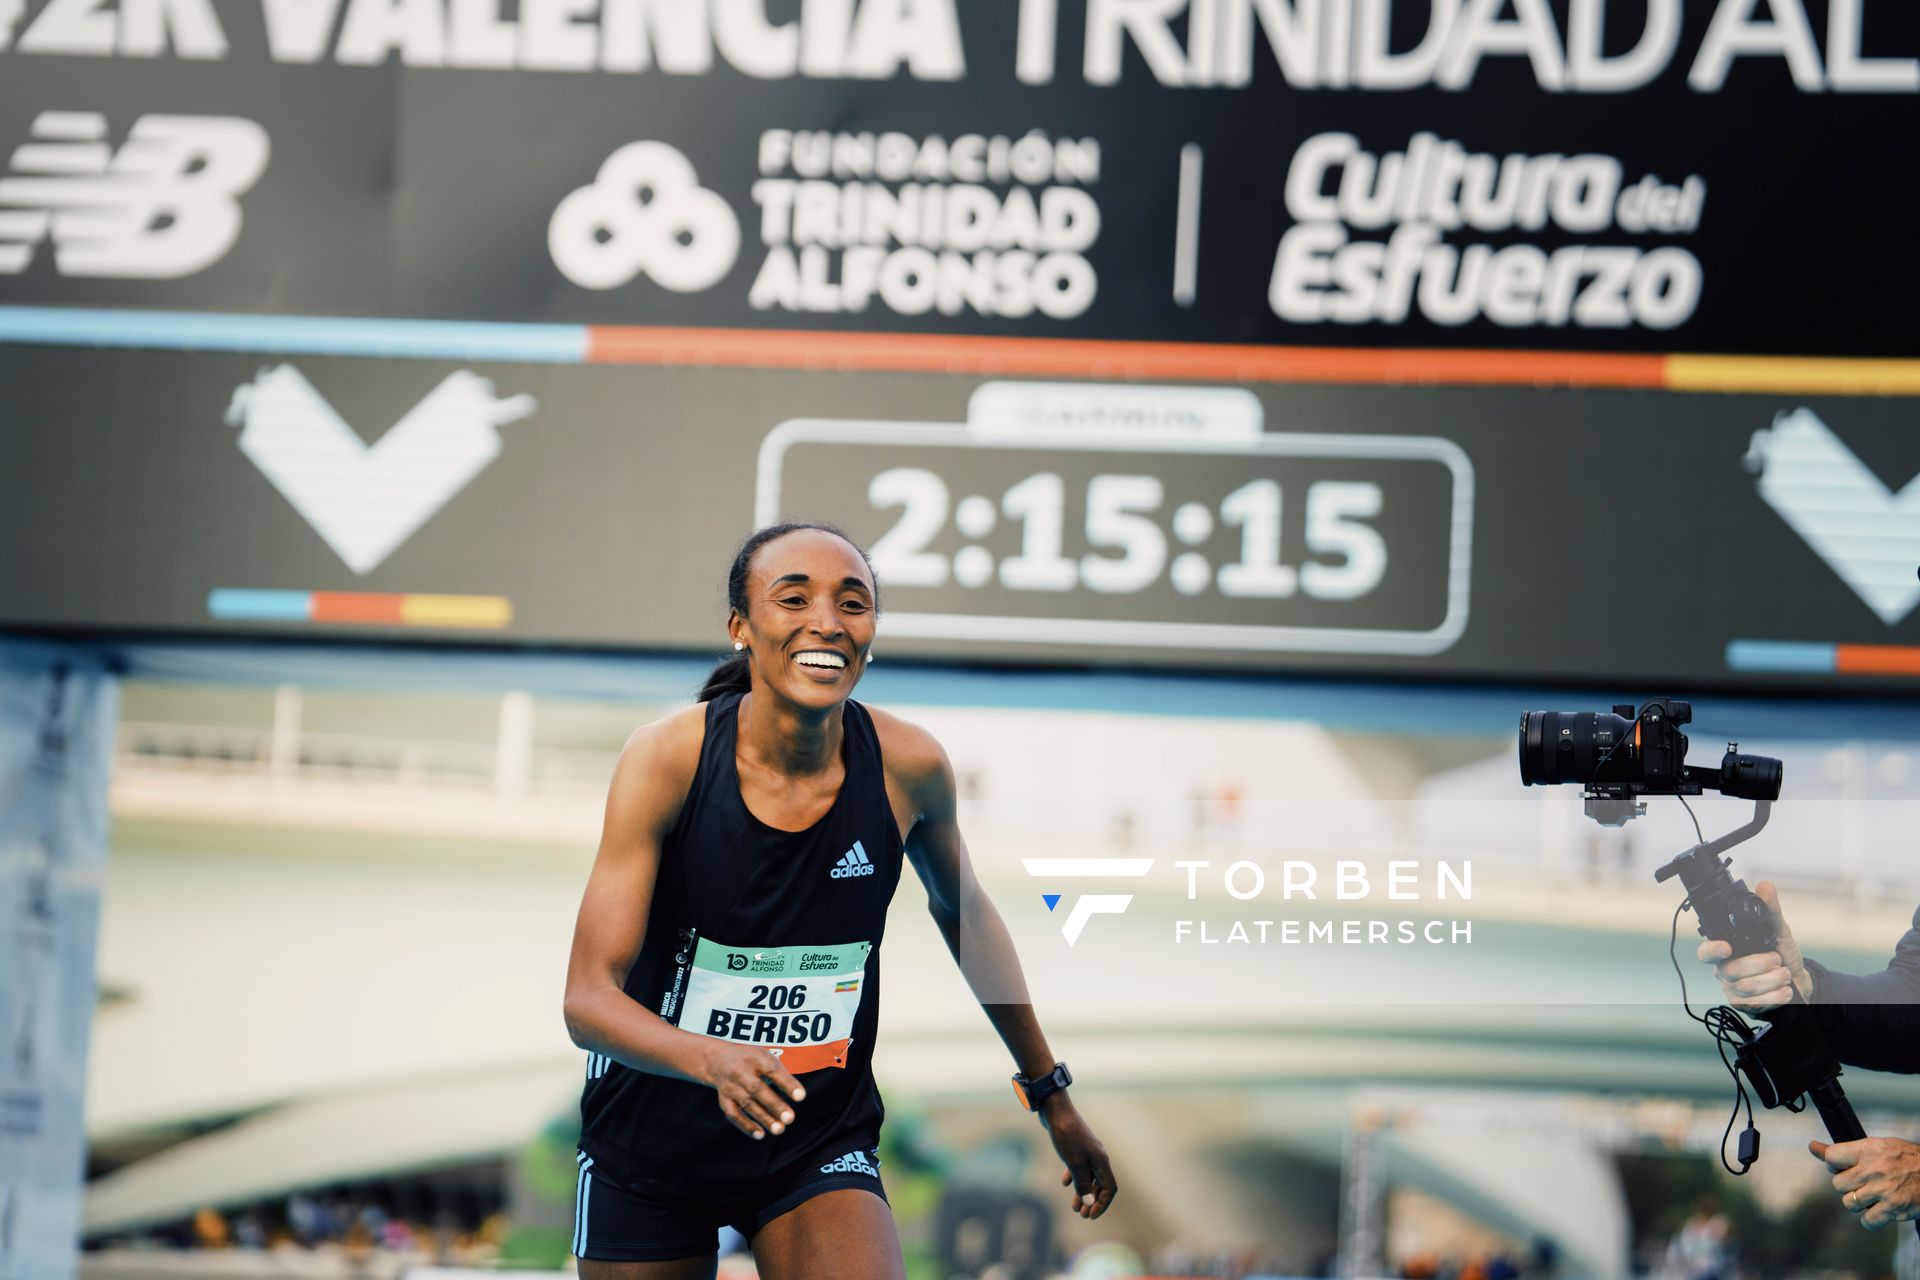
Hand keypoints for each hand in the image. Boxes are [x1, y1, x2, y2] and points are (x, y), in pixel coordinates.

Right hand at [703, 1043, 805, 1139]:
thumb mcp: (764, 1056)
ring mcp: (731, 1086)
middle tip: (790, 1119)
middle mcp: (741, 1071)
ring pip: (747, 1104)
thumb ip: (780, 1073)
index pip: (772, 1070)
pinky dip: (746, 1125)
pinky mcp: (724, 1099)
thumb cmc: (751, 1060)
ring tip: (779, 1129)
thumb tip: (798, 1096)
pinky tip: (760, 1134)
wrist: (716, 1059)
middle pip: (757, 1089)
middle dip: (774, 1105)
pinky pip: (733, 1114)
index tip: (801, 1097)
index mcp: (755, 1058)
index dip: (787, 1084)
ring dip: (763, 1118)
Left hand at [1041, 1094, 1116, 1219]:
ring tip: (1074, 1206)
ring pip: (1089, 1176)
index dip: (1102, 1204)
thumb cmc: (1067, 1136)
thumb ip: (1083, 1184)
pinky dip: (1075, 1177)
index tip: (1091, 1216)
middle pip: (1100, 1184)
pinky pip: (1080, 1166)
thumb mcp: (1074, 1164)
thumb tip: (1090, 1202)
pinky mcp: (1077, 1146)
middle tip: (1082, 1215)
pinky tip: (1065, 1183)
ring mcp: (1088, 1150)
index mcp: (1101, 1160)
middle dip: (1092, 1201)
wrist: (1056, 1111)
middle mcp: (1098, 1156)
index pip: (1110, 1188)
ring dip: (1083, 1191)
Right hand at [1696, 880, 1811, 1010]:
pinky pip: (1755, 1003)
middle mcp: (1725, 969)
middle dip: (1759, 964)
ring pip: (1745, 987)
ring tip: (1785, 973)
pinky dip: (1775, 995)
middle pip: (1731, 970)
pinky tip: (1785, 990)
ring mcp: (1733, 989)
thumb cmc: (1782, 954)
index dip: (1712, 950)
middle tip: (1777, 959)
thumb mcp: (1778, 930)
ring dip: (1772, 979)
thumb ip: (1770, 909)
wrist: (1799, 981)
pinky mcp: (1744, 1005)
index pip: (1706, 952)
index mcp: (1726, 949)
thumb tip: (1765, 885)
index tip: (1726, 948)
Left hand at [1813, 1138, 1919, 1229]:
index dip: (1834, 1164)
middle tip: (1864, 1182)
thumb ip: (1845, 1150)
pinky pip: (1867, 1221)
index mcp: (1868, 1150)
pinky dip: (1871, 1219)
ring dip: (1859, 1202)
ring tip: (1874, 1195)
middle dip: (1848, 1185)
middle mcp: (1873, 1170)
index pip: (1831, 1158)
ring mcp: (1882, 1191)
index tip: (1842, 1166)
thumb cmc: (1908, 1159)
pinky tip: (1880, 1210)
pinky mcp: (1892, 1209)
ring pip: (1850, 1203)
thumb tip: (1812, 1147)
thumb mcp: (1879, 1146)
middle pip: (1838, 1184)